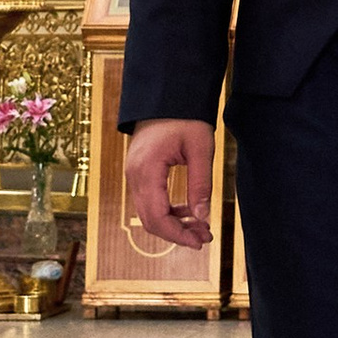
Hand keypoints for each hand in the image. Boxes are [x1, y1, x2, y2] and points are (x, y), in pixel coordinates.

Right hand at [124, 117, 213, 251]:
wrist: (167, 96)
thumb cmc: (185, 118)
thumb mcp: (200, 149)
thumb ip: (201, 184)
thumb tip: (202, 217)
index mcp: (147, 170)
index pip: (157, 216)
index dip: (178, 234)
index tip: (200, 242)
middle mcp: (134, 176)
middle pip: (149, 220)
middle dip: (177, 233)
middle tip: (204, 238)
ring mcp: (133, 175)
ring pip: (148, 213)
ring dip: (173, 224)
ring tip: (201, 228)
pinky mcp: (139, 173)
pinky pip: (149, 201)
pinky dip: (167, 211)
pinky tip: (188, 212)